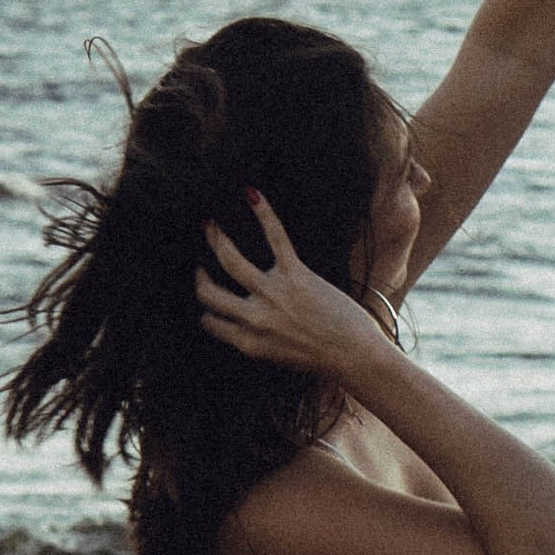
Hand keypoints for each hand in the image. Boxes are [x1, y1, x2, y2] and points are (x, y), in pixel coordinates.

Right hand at [195, 193, 392, 381]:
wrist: (355, 356)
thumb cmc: (323, 359)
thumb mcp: (279, 357)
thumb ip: (257, 338)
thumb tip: (245, 321)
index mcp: (248, 342)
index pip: (210, 322)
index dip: (204, 309)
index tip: (205, 300)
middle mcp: (254, 318)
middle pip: (209, 293)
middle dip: (199, 277)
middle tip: (200, 265)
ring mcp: (274, 294)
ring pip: (231, 260)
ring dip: (216, 239)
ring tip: (209, 226)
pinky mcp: (296, 275)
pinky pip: (275, 237)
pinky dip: (264, 213)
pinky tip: (253, 195)